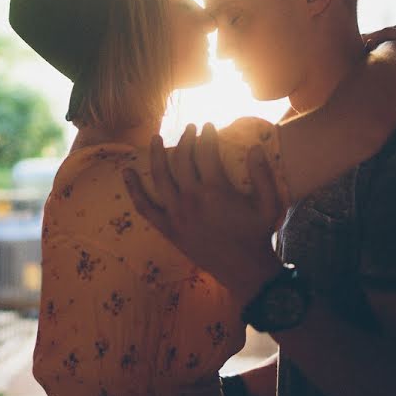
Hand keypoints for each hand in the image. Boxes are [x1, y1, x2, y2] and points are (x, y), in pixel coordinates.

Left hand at [122, 123, 282, 304]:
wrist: (244, 270)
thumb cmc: (257, 235)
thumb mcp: (269, 204)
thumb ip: (263, 174)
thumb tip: (255, 146)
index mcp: (216, 189)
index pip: (206, 151)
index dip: (207, 135)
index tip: (208, 125)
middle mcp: (192, 198)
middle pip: (183, 159)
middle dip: (186, 138)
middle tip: (190, 128)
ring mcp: (176, 213)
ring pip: (160, 176)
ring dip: (157, 154)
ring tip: (156, 138)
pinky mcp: (168, 228)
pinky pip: (145, 207)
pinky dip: (133, 189)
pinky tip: (126, 172)